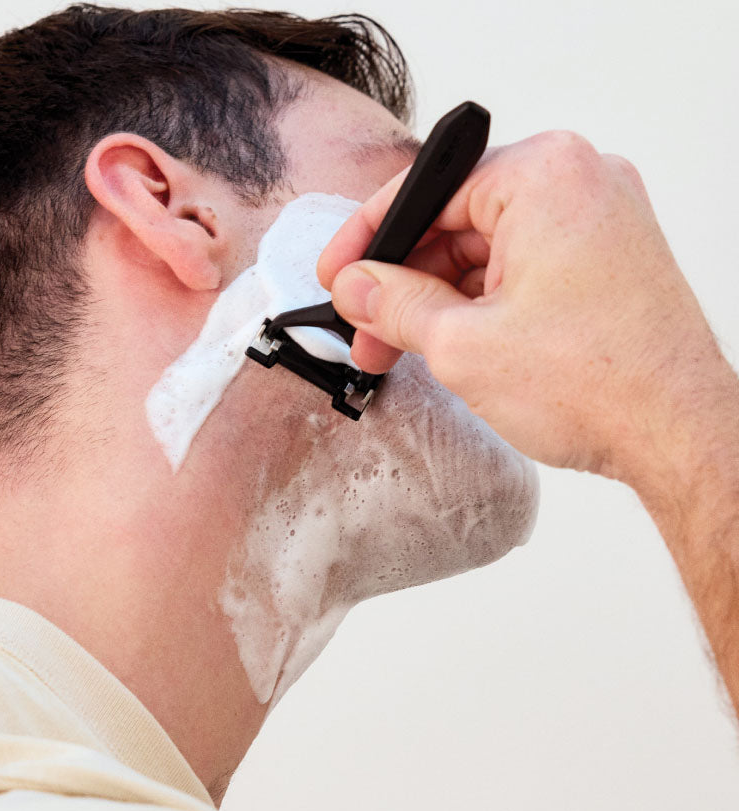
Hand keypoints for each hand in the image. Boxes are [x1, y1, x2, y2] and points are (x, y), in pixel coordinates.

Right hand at [317, 131, 731, 486]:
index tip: (337, 274)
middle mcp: (579, 181)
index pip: (426, 191)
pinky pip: (522, 266)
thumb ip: (395, 305)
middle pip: (456, 222)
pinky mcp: (606, 258)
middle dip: (403, 282)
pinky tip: (448, 344)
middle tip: (364, 330)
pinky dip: (481, 303)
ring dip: (438, 299)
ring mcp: (598, 219)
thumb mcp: (461, 344)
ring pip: (486, 249)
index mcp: (544, 176)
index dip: (368, 239)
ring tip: (400, 349)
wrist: (675, 432)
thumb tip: (356, 288)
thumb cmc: (597, 383)